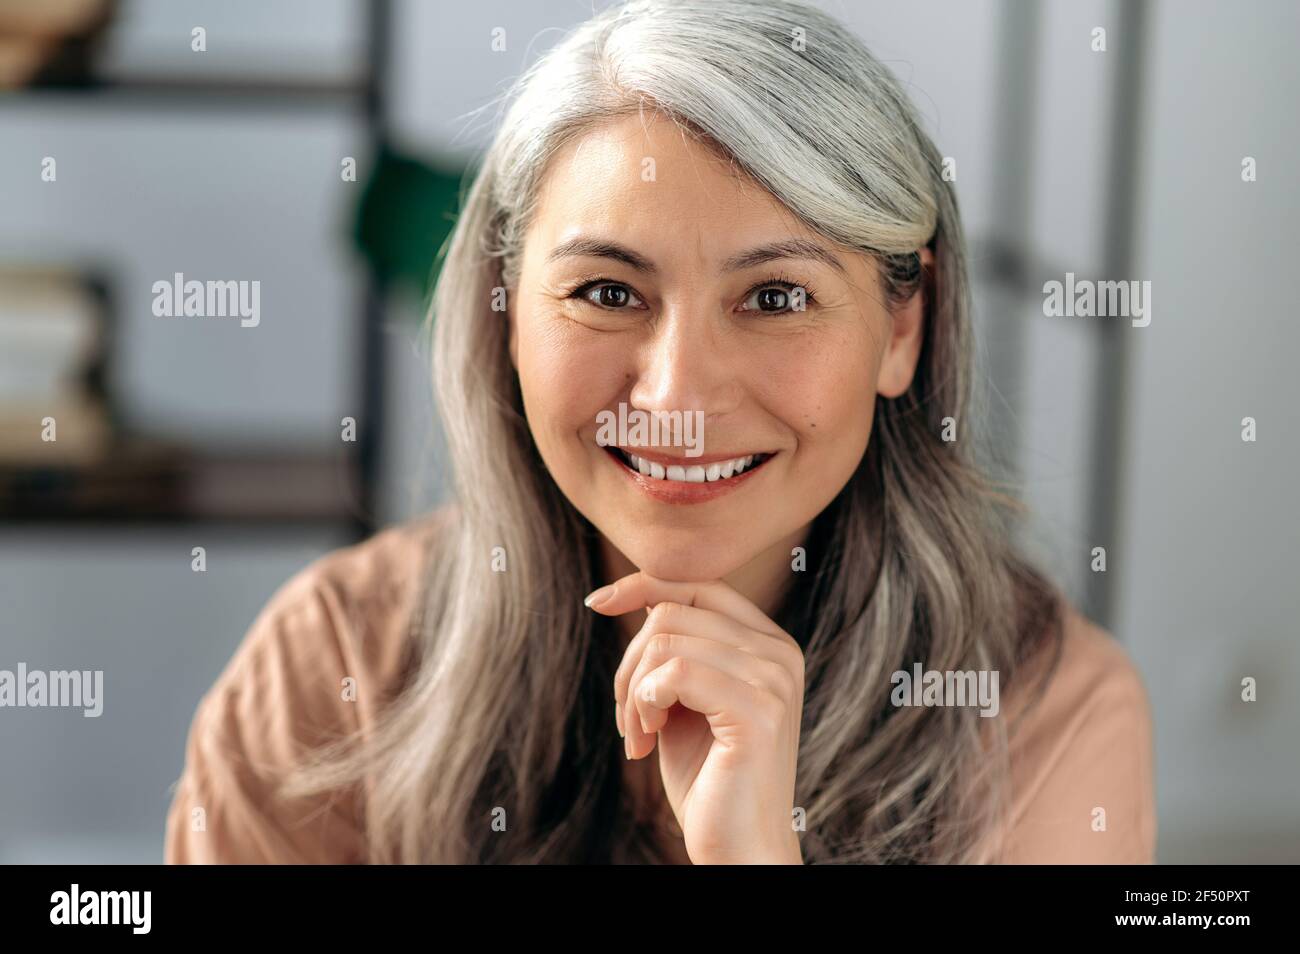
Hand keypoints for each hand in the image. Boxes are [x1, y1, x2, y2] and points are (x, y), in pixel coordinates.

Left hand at [585, 572, 804, 863]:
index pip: (698, 584)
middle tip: (628, 719)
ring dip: (633, 691)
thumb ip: (677, 650)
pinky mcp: (758, 712)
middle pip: (672, 611)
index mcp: (769, 644)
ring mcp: (773, 680)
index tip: (596, 603)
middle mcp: (779, 653)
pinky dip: (644, 703)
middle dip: (629, 663)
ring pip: (665, 641)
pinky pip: (674, 673)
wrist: (740, 849)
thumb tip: (638, 594)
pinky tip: (649, 741)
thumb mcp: (686, 700)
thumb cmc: (708, 780)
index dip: (642, 584)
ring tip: (640, 735)